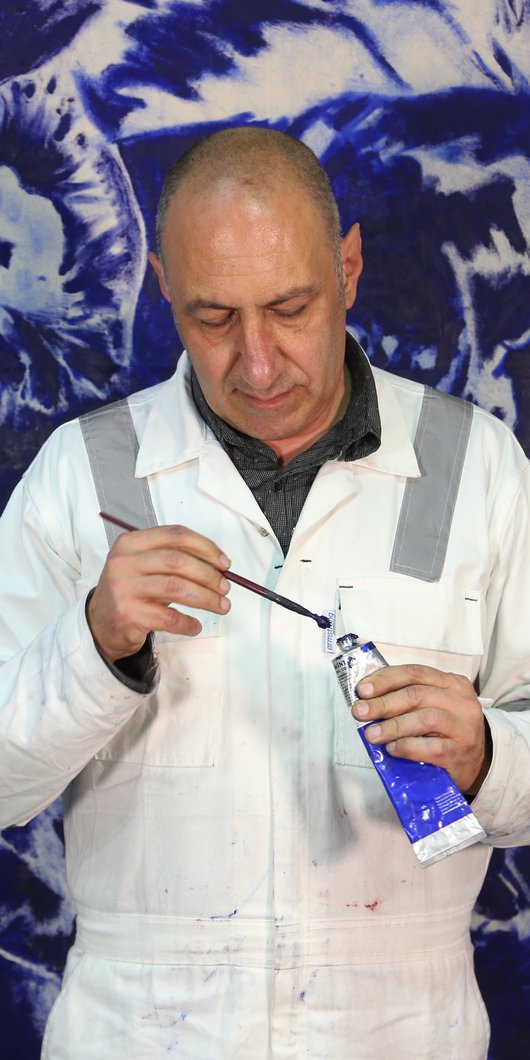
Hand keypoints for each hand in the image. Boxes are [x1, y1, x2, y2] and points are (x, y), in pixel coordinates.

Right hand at [87, 525, 230, 661]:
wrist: (100, 623)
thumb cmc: (132, 591)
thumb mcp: (144, 565)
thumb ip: (175, 560)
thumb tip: (218, 566)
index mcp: (130, 542)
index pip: (175, 535)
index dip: (205, 547)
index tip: (224, 562)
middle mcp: (124, 562)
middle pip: (177, 560)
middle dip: (208, 574)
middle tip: (225, 587)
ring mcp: (124, 588)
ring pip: (176, 588)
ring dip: (206, 598)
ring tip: (221, 605)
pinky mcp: (128, 614)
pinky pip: (169, 618)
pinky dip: (188, 623)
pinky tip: (195, 626)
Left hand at [354, 664, 490, 795]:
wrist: (479, 762)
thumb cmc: (448, 730)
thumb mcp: (436, 705)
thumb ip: (409, 698)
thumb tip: (368, 699)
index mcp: (453, 683)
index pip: (415, 673)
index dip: (386, 679)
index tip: (362, 689)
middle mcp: (461, 702)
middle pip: (417, 694)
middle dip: (383, 702)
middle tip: (360, 711)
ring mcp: (463, 727)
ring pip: (424, 719)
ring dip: (393, 726)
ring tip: (371, 734)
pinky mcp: (459, 753)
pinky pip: (430, 747)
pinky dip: (407, 747)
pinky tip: (392, 749)